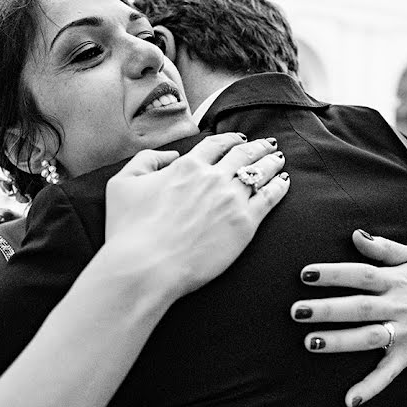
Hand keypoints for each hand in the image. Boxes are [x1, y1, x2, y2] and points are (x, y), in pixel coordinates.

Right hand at [105, 133, 289, 299]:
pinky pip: (269, 198)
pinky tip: (284, 181)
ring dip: (271, 161)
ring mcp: (231, 200)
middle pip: (243, 154)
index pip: (215, 145)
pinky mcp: (245, 224)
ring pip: (259, 172)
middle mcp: (213, 178)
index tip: (239, 140)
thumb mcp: (122, 184)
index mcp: (186, 166)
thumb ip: (145, 161)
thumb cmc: (129, 230)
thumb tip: (170, 156)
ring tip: (279, 158)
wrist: (146, 267)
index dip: (229, 140)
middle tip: (268, 144)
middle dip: (258, 146)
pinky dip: (279, 186)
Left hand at [291, 230, 406, 406]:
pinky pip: (388, 374)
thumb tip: (354, 235)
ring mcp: (404, 333)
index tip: (306, 274)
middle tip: (297, 311)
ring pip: (368, 338)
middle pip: (359, 307)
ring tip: (309, 343)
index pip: (361, 274)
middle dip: (327, 310)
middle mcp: (398, 306)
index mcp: (396, 281)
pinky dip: (370, 388)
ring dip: (340, 342)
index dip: (334, 274)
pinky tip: (349, 401)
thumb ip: (384, 248)